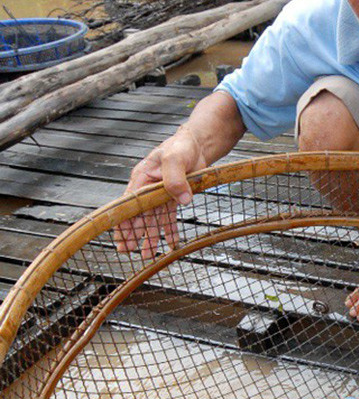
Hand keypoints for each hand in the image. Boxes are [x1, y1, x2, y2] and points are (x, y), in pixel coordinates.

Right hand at [114, 127, 206, 259]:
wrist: (198, 143)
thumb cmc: (182, 146)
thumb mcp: (175, 159)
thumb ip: (175, 178)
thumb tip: (183, 200)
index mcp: (142, 178)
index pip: (129, 204)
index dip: (123, 221)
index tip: (120, 237)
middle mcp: (148, 188)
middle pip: (138, 215)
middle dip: (133, 234)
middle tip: (128, 251)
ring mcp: (160, 193)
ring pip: (153, 219)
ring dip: (150, 237)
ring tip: (147, 255)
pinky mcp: (173, 196)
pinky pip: (169, 217)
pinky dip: (170, 231)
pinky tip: (171, 244)